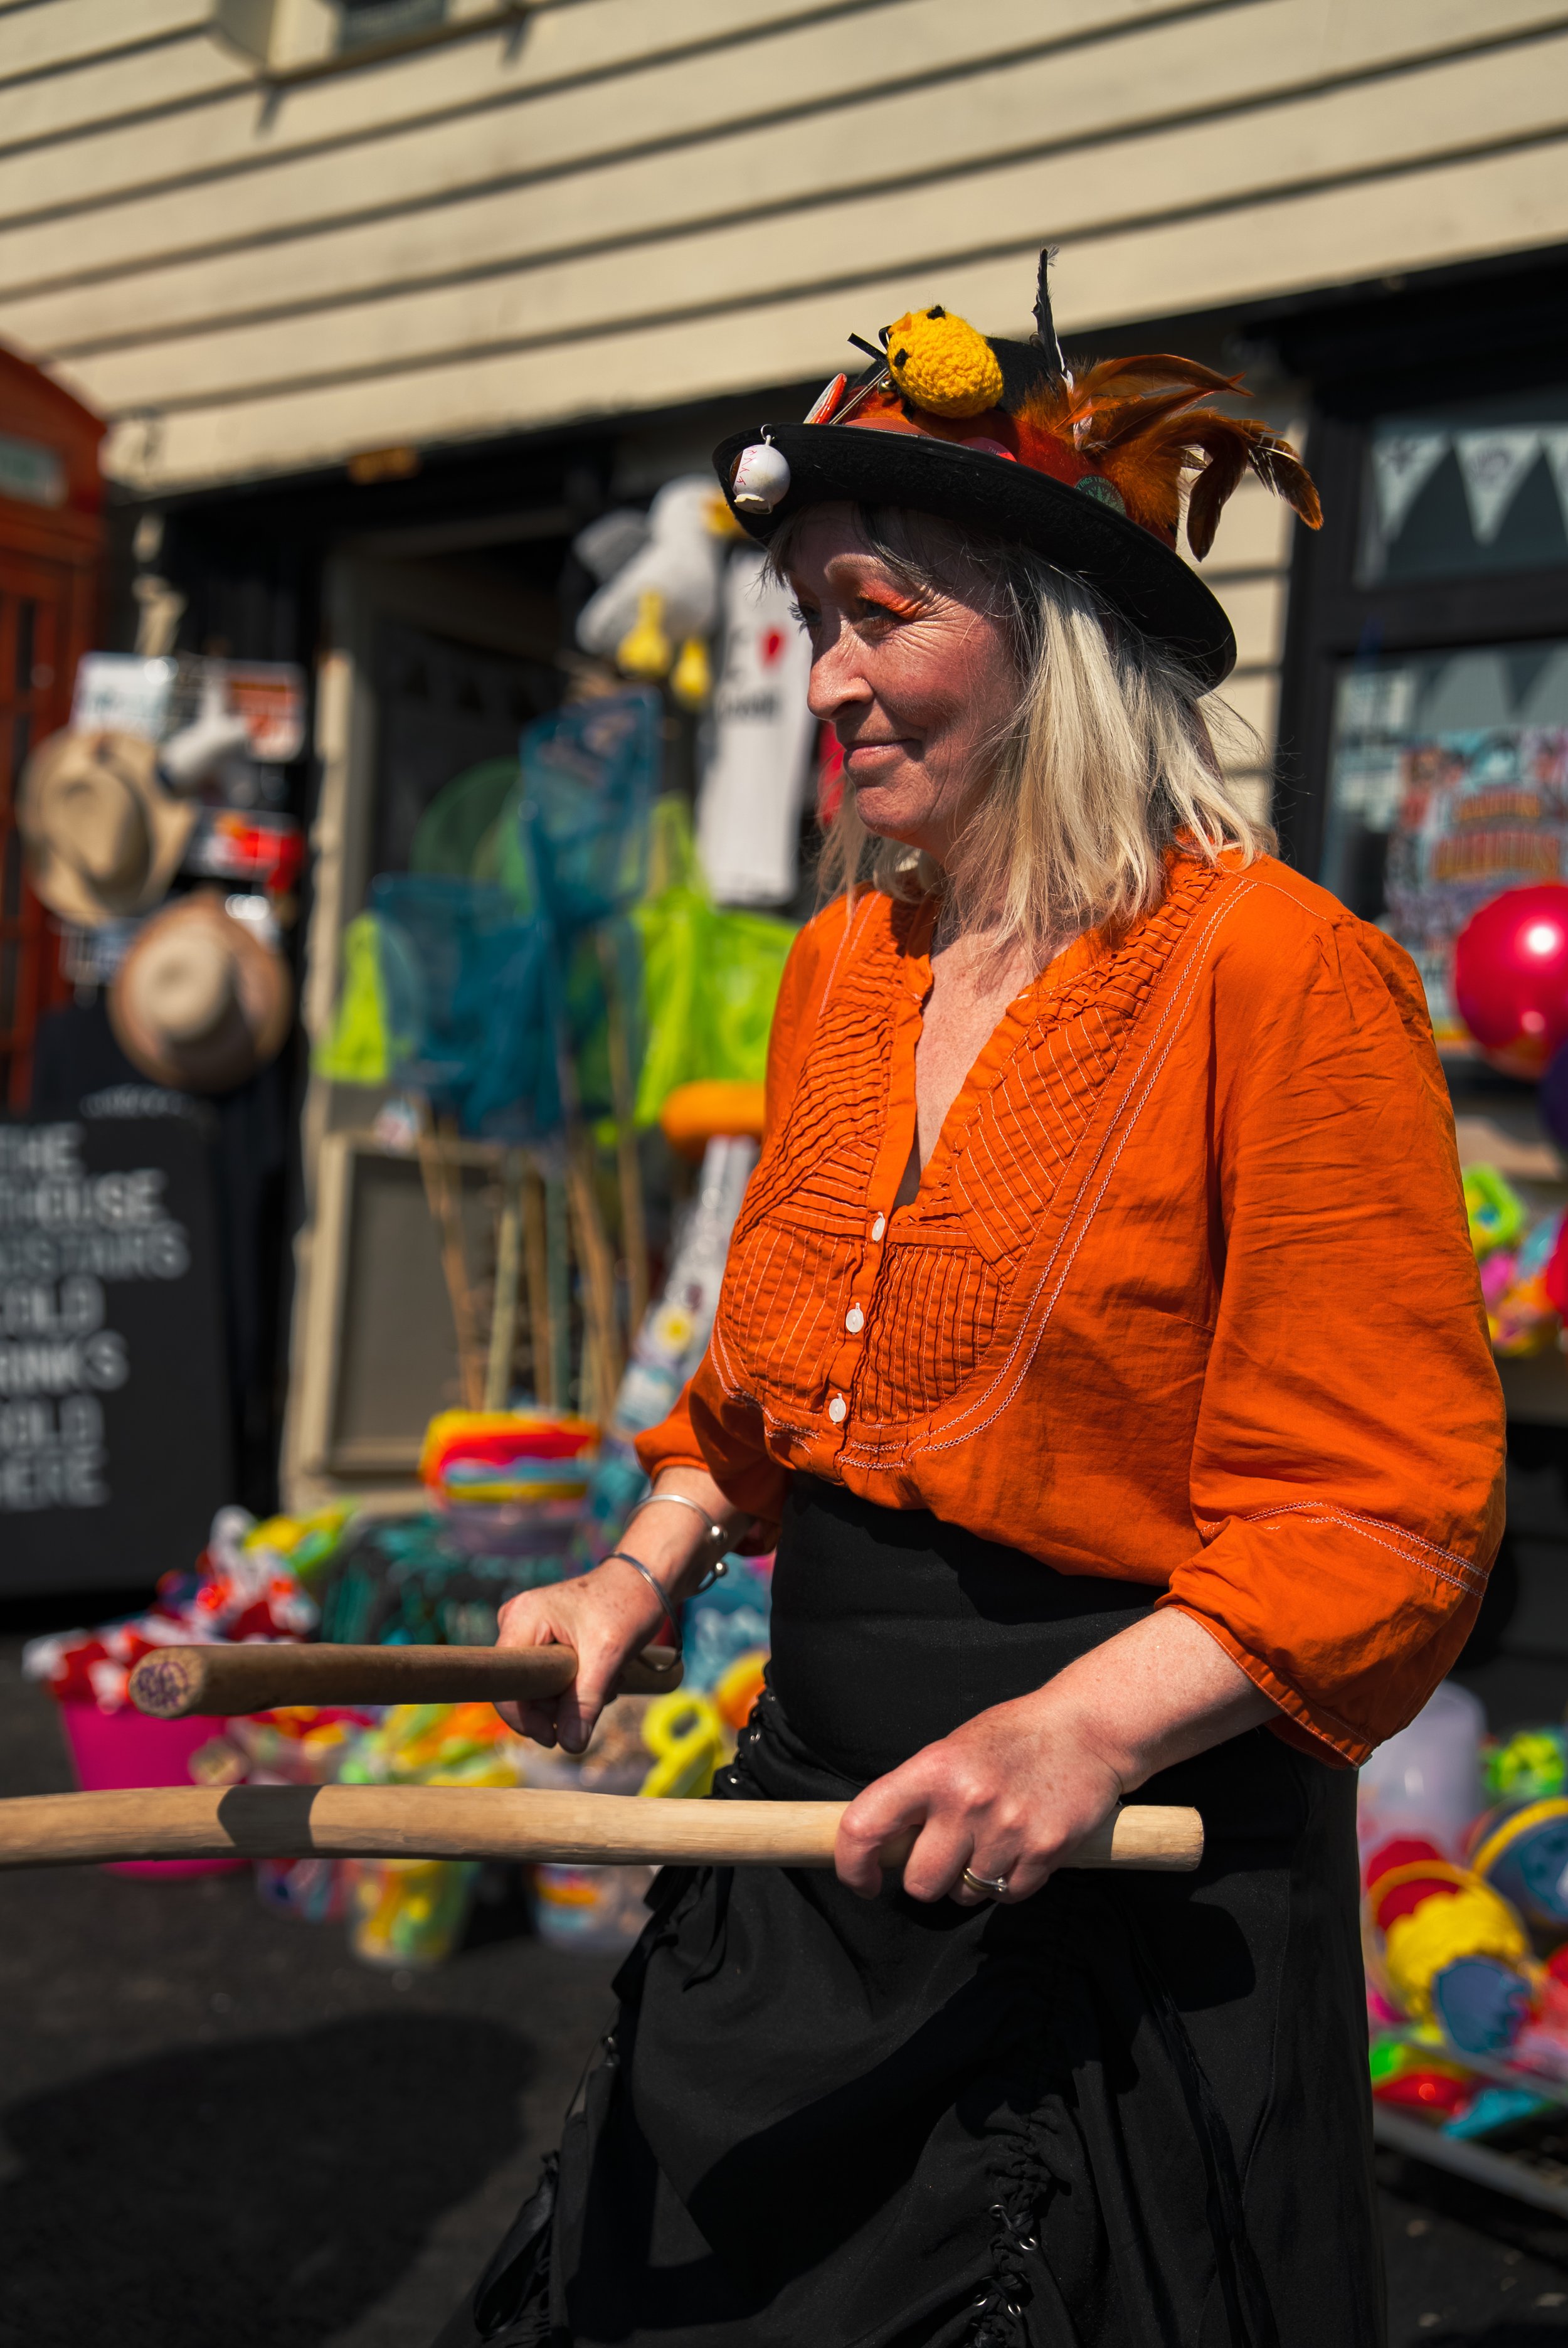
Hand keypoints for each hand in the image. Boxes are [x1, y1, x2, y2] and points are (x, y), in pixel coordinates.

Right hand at [495, 1465, 745, 1752]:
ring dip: (572, 1698)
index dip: (522, 1717)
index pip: (505, 1683)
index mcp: (521, 1618)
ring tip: (606, 1680)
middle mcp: (517, 1624)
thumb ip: (585, 1701)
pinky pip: (551, 1680)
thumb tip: (570, 1746)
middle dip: (558, 1705)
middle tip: (596, 1697)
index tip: (553, 1736)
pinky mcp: (545, 1642)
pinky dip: (576, 1687)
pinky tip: (602, 1676)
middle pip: (521, 1690)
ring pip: (539, 1689)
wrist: (646, 1581)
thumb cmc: (627, 1605)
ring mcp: (530, 1633)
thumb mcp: (608, 1655)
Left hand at [835, 1686, 1125, 1904]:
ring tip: (992, 1840)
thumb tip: (884, 1847)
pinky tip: (1020, 1847)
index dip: (852, 1865)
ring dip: (972, 1879)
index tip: (862, 1880)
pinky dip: (1010, 1883)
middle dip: (929, 1877)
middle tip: (948, 1852)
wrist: (1086, 1729)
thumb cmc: (1012, 1738)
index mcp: (932, 1769)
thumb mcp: (952, 1750)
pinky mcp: (1046, 1851)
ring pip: (965, 1893)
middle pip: (919, 1883)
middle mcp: (965, 1800)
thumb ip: (918, 1796)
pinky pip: (1009, 1896)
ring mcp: (1008, 1829)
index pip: (865, 1825)